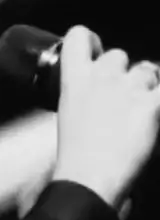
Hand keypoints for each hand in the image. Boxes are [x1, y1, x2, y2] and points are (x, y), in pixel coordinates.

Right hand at [53, 25, 159, 208]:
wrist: (90, 183)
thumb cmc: (77, 160)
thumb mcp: (68, 119)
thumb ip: (82, 98)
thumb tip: (98, 100)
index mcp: (74, 81)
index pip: (78, 37)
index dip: (90, 42)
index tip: (95, 54)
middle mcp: (101, 78)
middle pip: (118, 54)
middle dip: (123, 72)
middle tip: (123, 98)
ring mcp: (128, 90)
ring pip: (147, 70)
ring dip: (148, 87)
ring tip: (142, 112)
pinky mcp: (152, 105)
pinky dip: (159, 98)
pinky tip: (155, 110)